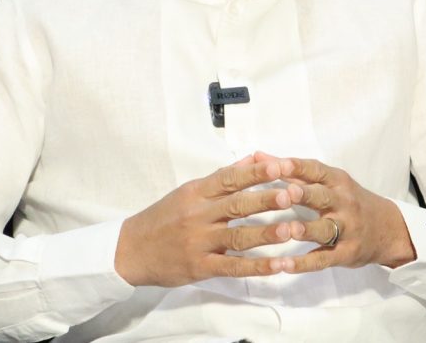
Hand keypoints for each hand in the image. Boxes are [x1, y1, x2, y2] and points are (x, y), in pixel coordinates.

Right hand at [114, 155, 299, 286]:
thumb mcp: (189, 191)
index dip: (256, 173)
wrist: (131, 250)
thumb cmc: (163, 218)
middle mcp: (198, 215)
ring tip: (293, 229)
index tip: (280, 166)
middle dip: (267, 199)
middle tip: (293, 194)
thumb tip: (254, 159)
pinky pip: (233, 267)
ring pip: (238, 236)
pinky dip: (258, 267)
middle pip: (237, 205)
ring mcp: (199, 242)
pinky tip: (278, 266)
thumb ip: (222, 178)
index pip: (229, 178)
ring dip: (267, 233)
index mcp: (196, 192)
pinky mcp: (200, 266)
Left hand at [254, 152, 416, 272]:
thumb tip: (258, 157)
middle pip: (322, 197)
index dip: (298, 167)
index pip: (317, 171)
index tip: (279, 164)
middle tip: (286, 194)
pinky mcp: (346, 253)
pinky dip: (304, 263)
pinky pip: (324, 259)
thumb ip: (293, 172)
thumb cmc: (348, 201)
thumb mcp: (328, 182)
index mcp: (337, 181)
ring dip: (306, 230)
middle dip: (305, 195)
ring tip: (287, 231)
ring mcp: (346, 229)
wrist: (388, 229)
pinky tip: (285, 265)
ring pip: (325, 229)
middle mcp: (343, 203)